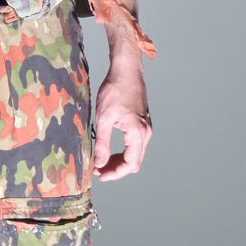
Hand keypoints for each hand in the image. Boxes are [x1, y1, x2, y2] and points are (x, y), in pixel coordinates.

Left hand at [93, 65, 151, 180]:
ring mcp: (146, 128)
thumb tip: (99, 163)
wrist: (126, 71)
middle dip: (117, 169)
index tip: (100, 175)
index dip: (115, 173)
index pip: (130, 164)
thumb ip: (103, 143)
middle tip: (99, 170)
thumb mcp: (104, 117)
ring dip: (120, 161)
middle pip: (134, 162)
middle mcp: (146, 133)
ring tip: (102, 161)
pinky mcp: (143, 123)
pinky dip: (124, 151)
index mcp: (137, 133)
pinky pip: (135, 144)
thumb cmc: (114, 90)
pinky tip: (111, 149)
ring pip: (135, 154)